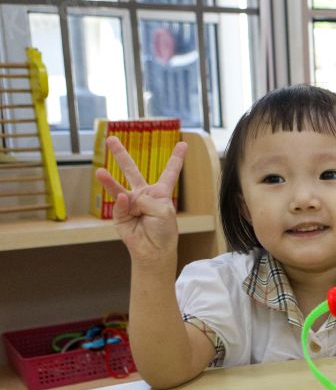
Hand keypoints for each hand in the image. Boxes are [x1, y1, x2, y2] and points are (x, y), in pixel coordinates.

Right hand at [95, 136, 186, 264]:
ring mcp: (130, 203)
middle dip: (121, 155)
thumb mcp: (163, 211)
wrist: (154, 250)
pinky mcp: (120, 214)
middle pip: (132, 171)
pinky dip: (123, 204)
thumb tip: (127, 197)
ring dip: (108, 180)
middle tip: (111, 139)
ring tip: (98, 171)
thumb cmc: (164, 231)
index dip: (176, 158)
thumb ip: (147, 199)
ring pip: (118, 187)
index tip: (183, 144)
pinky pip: (120, 205)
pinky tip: (125, 201)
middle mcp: (144, 195)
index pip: (169, 172)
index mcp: (161, 193)